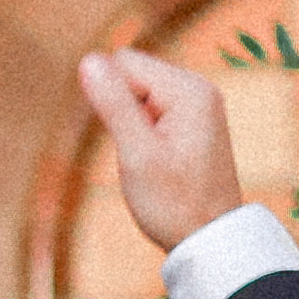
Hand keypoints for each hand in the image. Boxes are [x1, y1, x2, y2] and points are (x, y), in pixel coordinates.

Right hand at [76, 49, 250, 254]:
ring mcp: (199, 104)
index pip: (125, 63)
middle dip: (121, 110)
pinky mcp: (195, 121)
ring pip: (141, 94)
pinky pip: (154, 110)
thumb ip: (113, 104)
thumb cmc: (174, 202)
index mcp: (188, 90)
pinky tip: (156, 161)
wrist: (210, 239)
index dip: (108, 99)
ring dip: (131, 125)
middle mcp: (199, 88)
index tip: (125, 140)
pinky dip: (143, 133)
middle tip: (137, 154)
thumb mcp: (136, 154)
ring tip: (149, 160)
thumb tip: (87, 60)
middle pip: (134, 74)